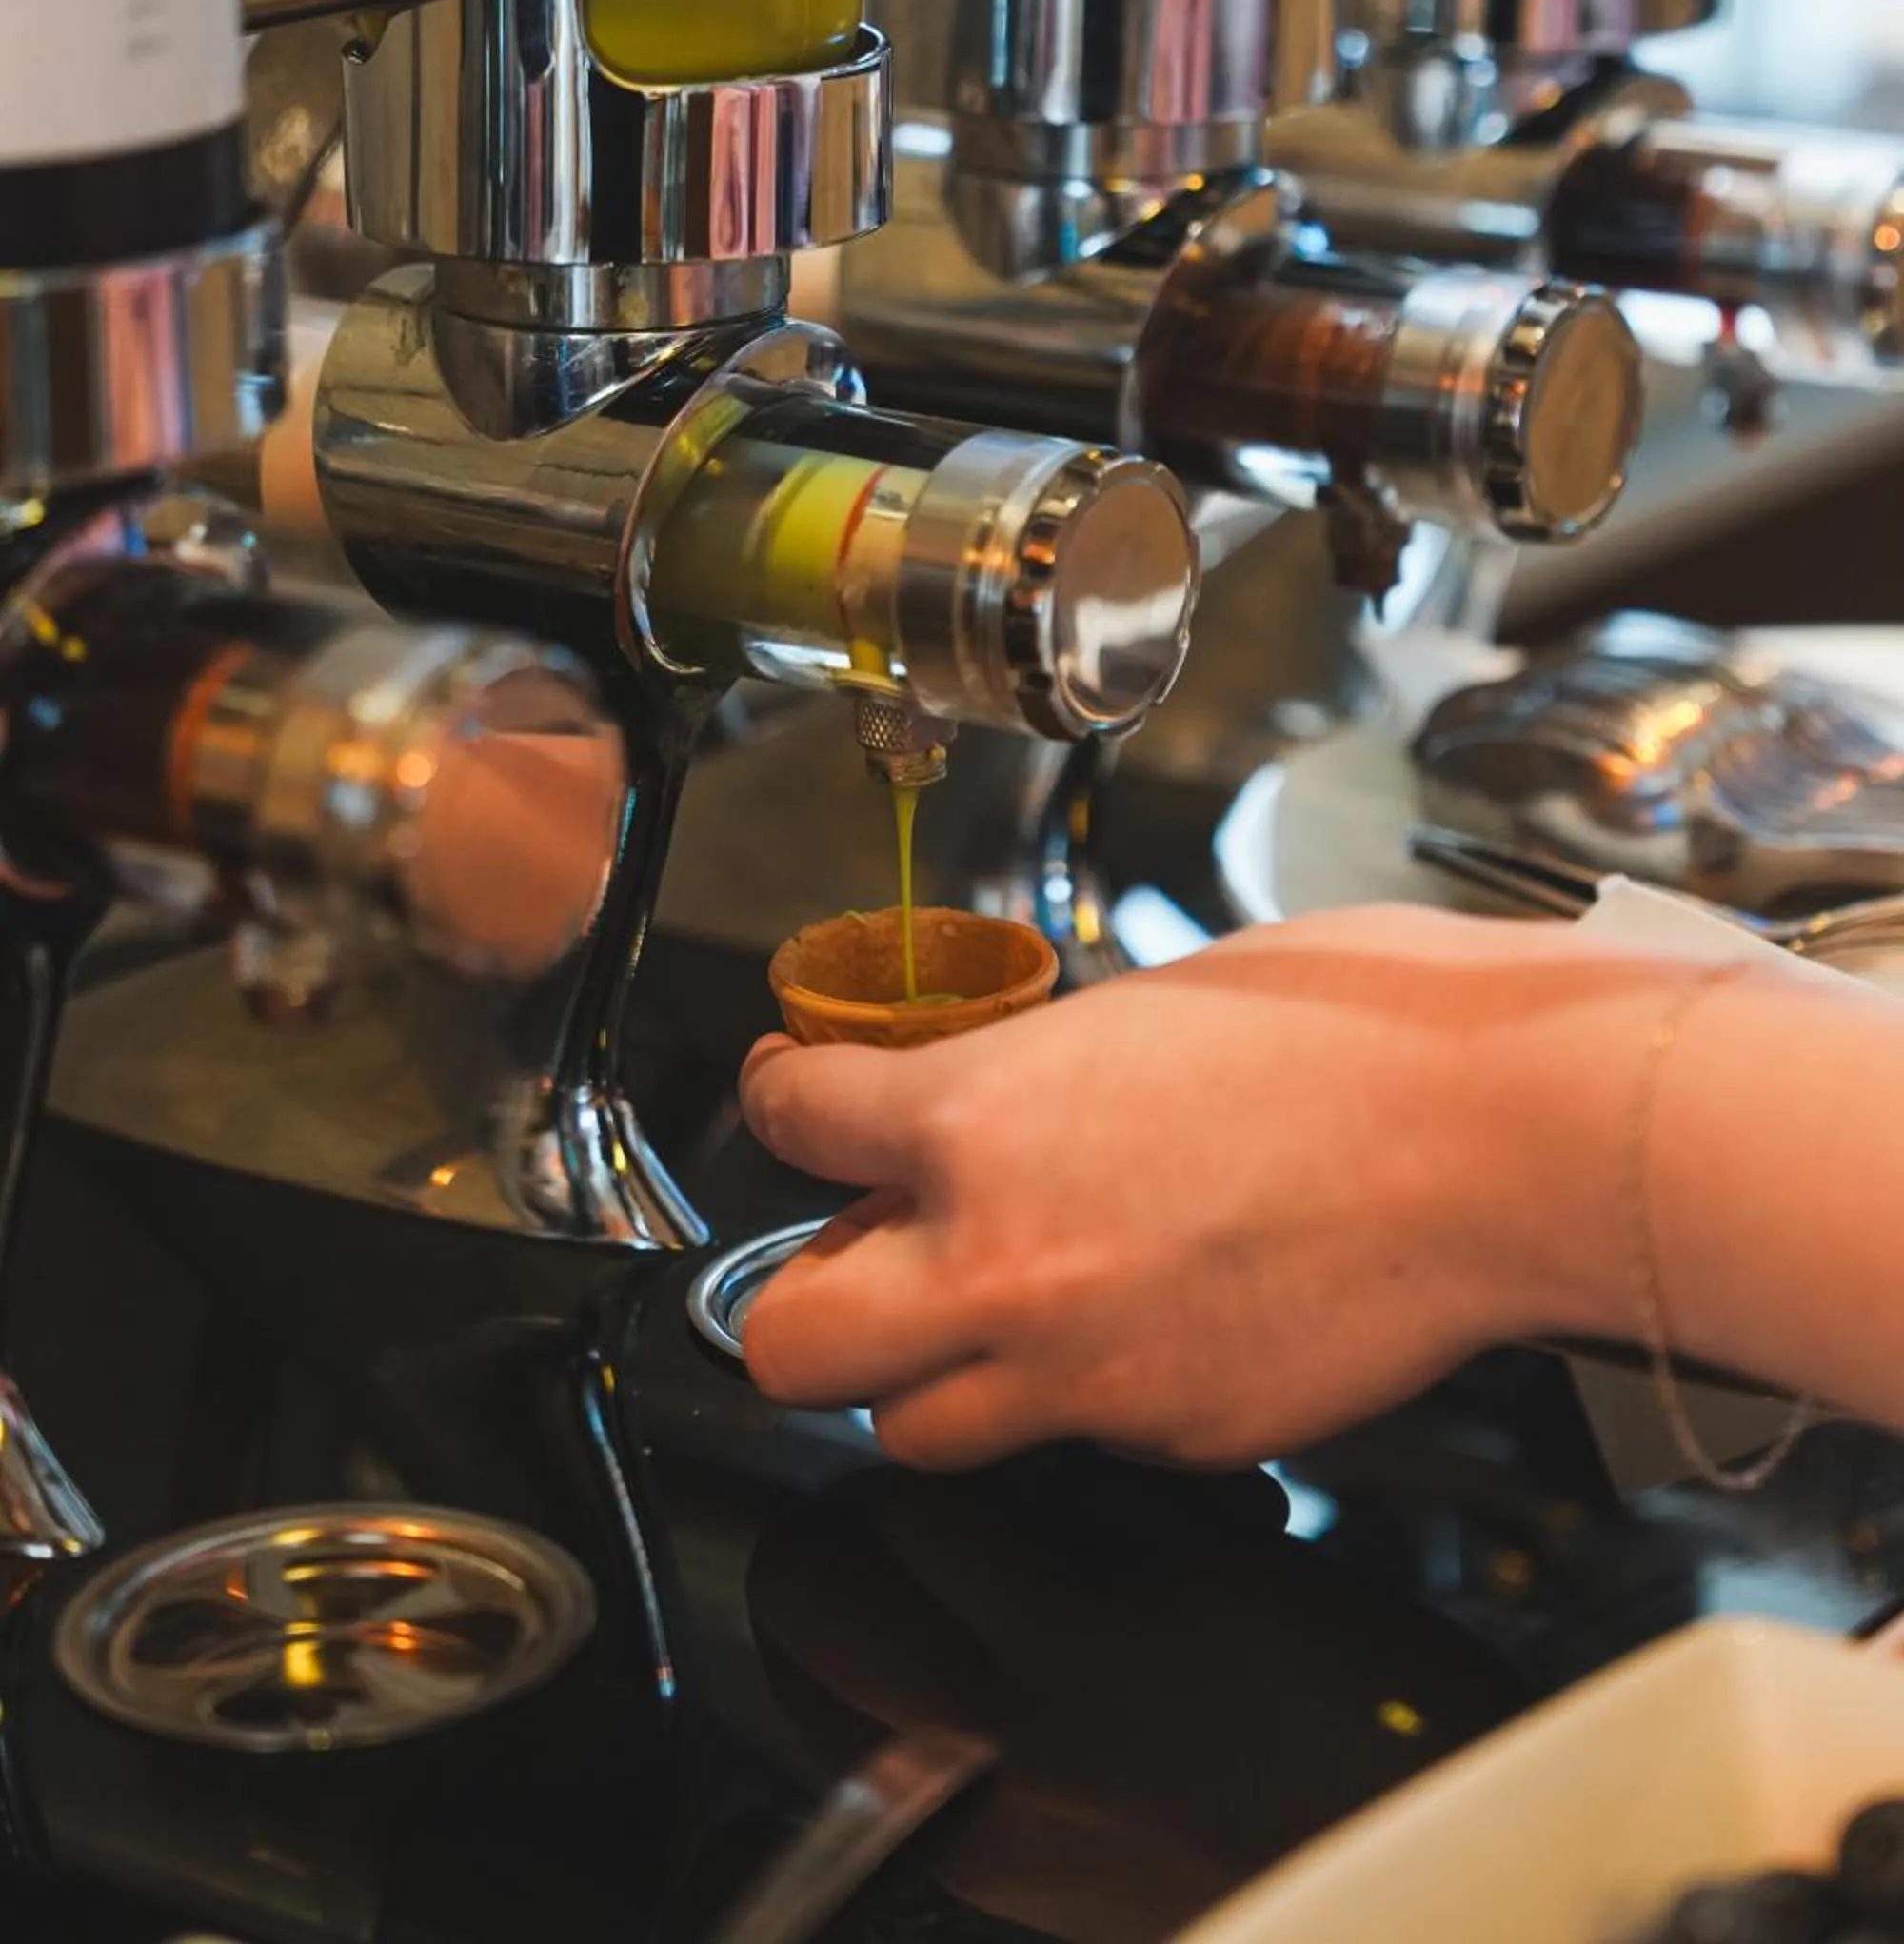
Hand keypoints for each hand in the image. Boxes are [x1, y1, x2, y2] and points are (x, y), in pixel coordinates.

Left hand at [739, 907, 1701, 1469]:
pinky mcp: (1176, 1437)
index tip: (796, 1092)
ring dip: (928, 1368)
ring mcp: (1088, 1374)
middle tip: (855, 1245)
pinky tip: (1148, 1314)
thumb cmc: (1356, 1036)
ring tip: (996, 1298)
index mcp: (981, 1119)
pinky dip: (1080, 1390)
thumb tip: (984, 1103)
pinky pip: (1074, 1436)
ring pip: (916, 1426)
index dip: (780, 1099)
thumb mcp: (1146, 999)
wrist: (1503, 1137)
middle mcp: (1004, 1263)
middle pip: (788, 1346)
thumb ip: (1030, 1076)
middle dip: (803, 1295)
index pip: (789, 1126)